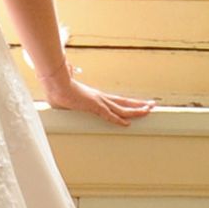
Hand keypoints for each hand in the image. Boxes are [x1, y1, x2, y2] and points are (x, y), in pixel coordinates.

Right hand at [40, 74, 155, 125]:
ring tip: (148, 110)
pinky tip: (127, 123)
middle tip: (151, 105)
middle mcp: (101, 98)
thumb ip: (72, 101)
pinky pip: (109, 115)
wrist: (56, 84)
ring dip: (136, 110)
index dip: (128, 103)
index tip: (138, 104)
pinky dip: (118, 120)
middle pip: (124, 102)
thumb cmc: (60, 90)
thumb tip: (66, 100)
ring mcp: (98, 101)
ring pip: (122, 108)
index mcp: (96, 97)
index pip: (117, 101)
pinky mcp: (94, 106)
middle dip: (139, 104)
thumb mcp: (69, 99)